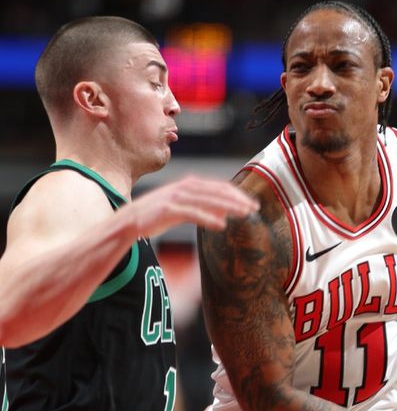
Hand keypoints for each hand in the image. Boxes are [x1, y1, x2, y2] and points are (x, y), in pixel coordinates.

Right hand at [122, 175, 259, 237]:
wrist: (129, 220)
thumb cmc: (158, 216)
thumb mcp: (184, 209)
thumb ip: (204, 208)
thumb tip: (225, 214)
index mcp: (189, 185)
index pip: (219, 187)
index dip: (237, 194)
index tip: (252, 204)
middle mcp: (184, 187)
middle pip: (217, 191)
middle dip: (237, 199)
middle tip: (254, 208)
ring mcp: (175, 197)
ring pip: (208, 200)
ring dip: (228, 207)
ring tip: (244, 214)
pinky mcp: (168, 209)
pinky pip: (192, 213)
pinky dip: (208, 218)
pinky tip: (221, 225)